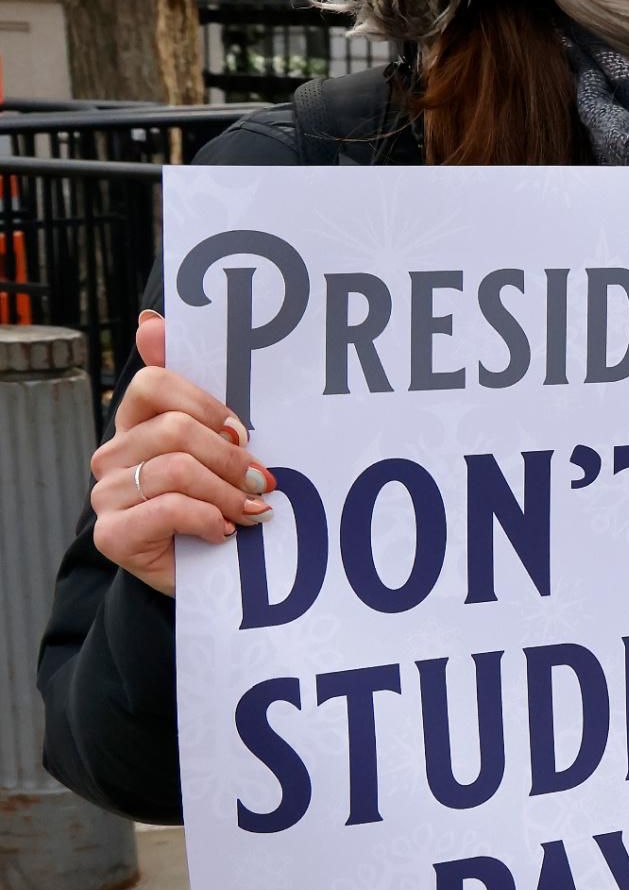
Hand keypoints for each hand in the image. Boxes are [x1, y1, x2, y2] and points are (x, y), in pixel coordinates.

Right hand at [92, 312, 271, 597]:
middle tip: (260, 481)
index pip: (153, 384)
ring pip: (177, 470)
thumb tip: (151, 320)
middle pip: (175, 430)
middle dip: (231, 458)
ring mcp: (107, 493)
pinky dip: (210, 519)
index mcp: (135, 422)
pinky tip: (224, 530)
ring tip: (249, 510)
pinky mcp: (112, 533)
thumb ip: (198, 387)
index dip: (206, 405)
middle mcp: (112, 454)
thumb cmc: (219, 498)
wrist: (207, 569)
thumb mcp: (221, 442)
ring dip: (227, 493)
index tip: (241, 430)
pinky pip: (170, 508)